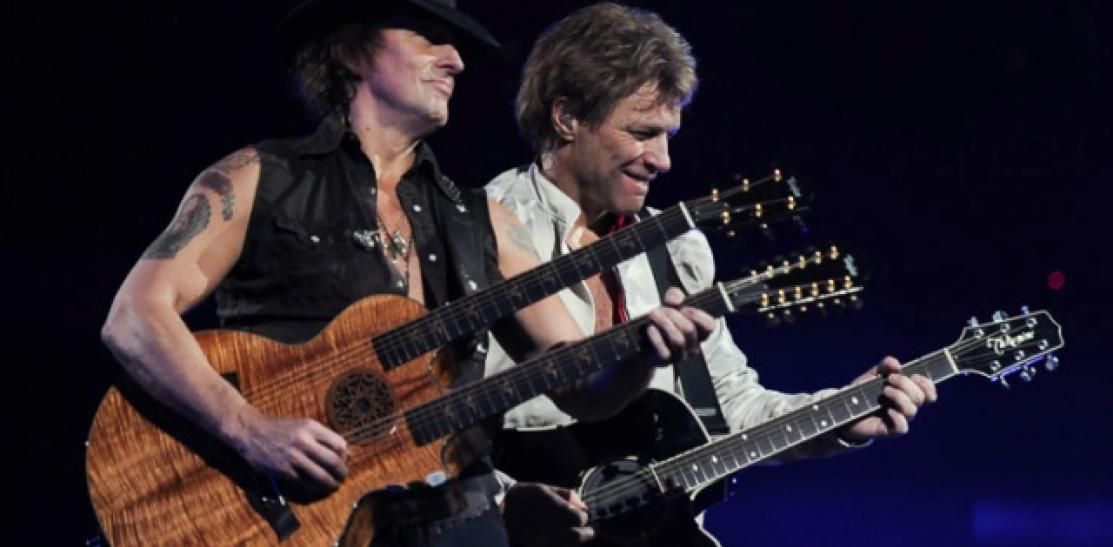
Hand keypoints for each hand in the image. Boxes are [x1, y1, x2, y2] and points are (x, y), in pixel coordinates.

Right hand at [229, 409, 349, 491]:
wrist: (251, 431)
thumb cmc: (280, 429)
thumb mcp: (303, 425)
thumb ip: (323, 437)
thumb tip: (347, 452)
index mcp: (311, 427)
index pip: (339, 444)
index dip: (345, 456)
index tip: (344, 462)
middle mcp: (304, 440)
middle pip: (333, 462)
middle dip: (342, 473)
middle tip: (342, 479)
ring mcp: (293, 456)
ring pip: (321, 475)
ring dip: (331, 484)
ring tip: (333, 486)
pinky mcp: (283, 470)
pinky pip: (305, 482)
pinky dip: (315, 487)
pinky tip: (317, 488)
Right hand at [503, 482, 592, 545]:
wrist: (497, 510)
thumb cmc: (521, 496)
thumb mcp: (544, 488)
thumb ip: (566, 495)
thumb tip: (583, 505)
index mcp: (553, 509)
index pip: (580, 518)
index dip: (583, 516)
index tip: (581, 514)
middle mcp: (550, 526)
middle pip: (577, 537)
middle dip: (585, 533)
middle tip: (587, 530)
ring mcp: (543, 540)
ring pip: (567, 545)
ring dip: (573, 540)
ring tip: (572, 533)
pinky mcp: (536, 546)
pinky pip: (555, 546)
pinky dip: (561, 543)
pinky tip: (559, 538)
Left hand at [644, 287, 714, 365]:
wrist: (644, 340)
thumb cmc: (665, 320)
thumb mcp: (671, 303)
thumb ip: (675, 295)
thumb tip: (674, 301)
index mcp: (699, 331)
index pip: (709, 326)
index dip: (698, 316)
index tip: (684, 308)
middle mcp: (693, 346)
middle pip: (689, 330)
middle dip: (674, 315)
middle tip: (662, 309)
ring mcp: (680, 355)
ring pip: (678, 340)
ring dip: (664, 324)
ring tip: (653, 314)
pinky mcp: (666, 361)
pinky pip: (664, 351)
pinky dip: (656, 337)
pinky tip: (650, 328)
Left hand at [839, 356, 937, 442]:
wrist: (846, 409)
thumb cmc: (863, 391)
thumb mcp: (873, 375)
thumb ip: (884, 366)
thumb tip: (896, 364)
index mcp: (907, 393)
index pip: (928, 391)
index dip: (926, 384)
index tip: (914, 376)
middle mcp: (906, 407)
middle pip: (920, 397)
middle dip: (906, 384)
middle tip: (890, 379)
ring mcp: (899, 419)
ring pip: (912, 410)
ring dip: (900, 397)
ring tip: (885, 391)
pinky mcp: (889, 430)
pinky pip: (903, 427)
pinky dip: (897, 417)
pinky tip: (887, 410)